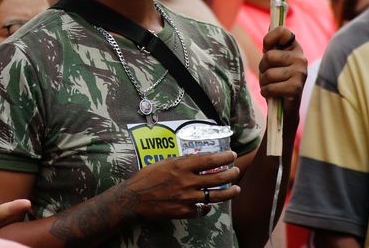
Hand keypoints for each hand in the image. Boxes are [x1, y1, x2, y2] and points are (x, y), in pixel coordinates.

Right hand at [121, 151, 240, 220]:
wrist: (133, 199)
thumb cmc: (146, 177)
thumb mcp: (164, 162)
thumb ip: (182, 162)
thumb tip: (197, 160)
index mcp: (182, 166)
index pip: (210, 160)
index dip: (224, 157)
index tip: (232, 155)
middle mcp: (187, 182)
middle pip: (217, 178)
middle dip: (231, 174)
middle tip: (236, 171)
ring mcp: (186, 198)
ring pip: (214, 196)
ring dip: (228, 192)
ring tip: (236, 189)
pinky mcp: (183, 212)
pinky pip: (201, 210)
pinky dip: (207, 207)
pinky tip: (209, 204)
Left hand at [259, 26, 306, 116]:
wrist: (286, 108)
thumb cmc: (278, 80)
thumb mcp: (274, 60)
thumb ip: (273, 44)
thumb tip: (271, 23)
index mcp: (295, 47)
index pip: (282, 31)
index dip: (269, 39)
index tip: (266, 49)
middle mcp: (301, 58)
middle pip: (269, 56)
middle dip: (263, 68)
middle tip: (269, 75)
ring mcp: (300, 73)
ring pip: (268, 73)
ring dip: (264, 82)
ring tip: (271, 85)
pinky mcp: (296, 88)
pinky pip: (270, 87)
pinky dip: (266, 92)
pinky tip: (272, 94)